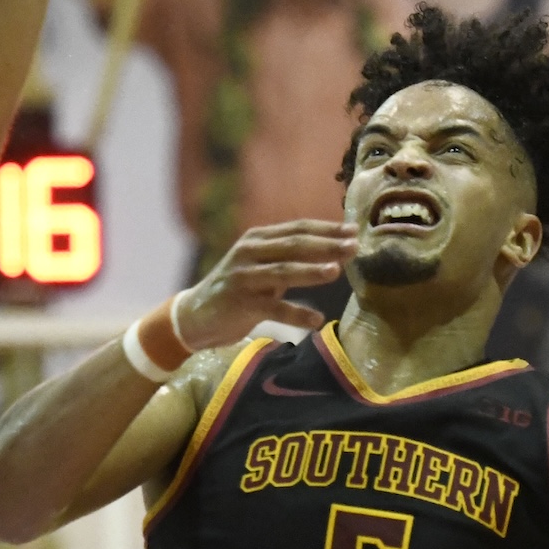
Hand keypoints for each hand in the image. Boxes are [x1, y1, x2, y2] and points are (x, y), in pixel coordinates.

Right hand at [174, 220, 355, 349]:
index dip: (327, 229)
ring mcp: (243, 278)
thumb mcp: (259, 265)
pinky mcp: (240, 304)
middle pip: (293, 246)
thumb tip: (334, 250)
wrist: (194, 316)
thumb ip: (287, 256)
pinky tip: (316, 319)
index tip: (353, 231)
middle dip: (326, 246)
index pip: (297, 229)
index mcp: (256, 239)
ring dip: (311, 272)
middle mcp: (248, 253)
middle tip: (354, 247)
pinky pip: (273, 309)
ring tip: (336, 272)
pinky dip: (296, 314)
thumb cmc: (237, 289)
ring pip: (283, 272)